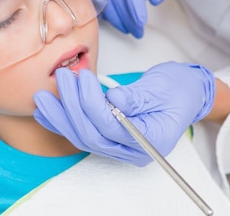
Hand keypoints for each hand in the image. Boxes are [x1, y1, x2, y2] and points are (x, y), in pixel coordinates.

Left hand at [33, 62, 214, 165]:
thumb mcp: (163, 88)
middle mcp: (133, 150)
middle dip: (71, 108)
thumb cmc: (179, 89)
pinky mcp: (110, 136)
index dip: (92, 104)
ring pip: (83, 138)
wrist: (187, 93)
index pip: (112, 128)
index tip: (82, 79)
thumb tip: (114, 99)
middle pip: (92, 136)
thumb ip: (137, 97)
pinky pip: (83, 133)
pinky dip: (62, 121)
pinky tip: (46, 110)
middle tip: (61, 80)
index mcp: (152, 140)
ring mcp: (120, 146)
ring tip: (43, 96)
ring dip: (60, 116)